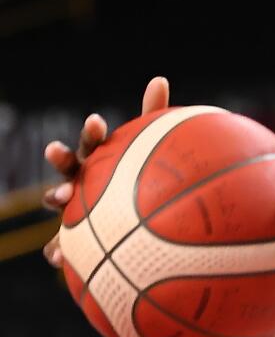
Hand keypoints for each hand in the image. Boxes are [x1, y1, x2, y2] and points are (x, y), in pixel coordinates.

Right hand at [42, 76, 169, 267]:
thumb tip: (158, 78)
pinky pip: (61, 246)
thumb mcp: (146, 154)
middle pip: (69, 168)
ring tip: (57, 200)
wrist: (129, 226)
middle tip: (56, 150)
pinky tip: (57, 258)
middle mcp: (81, 183)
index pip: (93, 144)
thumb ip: (153, 119)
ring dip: (53, 200)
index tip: (99, 120)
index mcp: (99, 162)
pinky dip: (56, 250)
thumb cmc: (135, 183)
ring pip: (58, 205)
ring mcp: (74, 210)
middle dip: (62, 159)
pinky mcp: (74, 240)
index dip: (93, 133)